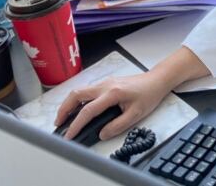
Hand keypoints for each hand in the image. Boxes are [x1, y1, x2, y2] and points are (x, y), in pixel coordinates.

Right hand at [54, 71, 169, 140]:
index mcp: (113, 93)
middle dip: (64, 109)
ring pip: (80, 90)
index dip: (76, 125)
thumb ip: (117, 126)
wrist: (156, 80)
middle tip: (59, 124)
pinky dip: (78, 100)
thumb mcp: (136, 114)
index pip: (88, 111)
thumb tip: (102, 134)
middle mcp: (105, 85)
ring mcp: (105, 82)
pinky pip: (87, 90)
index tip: (69, 135)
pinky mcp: (106, 82)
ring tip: (65, 119)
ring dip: (69, 104)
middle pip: (76, 94)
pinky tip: (78, 109)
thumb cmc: (149, 94)